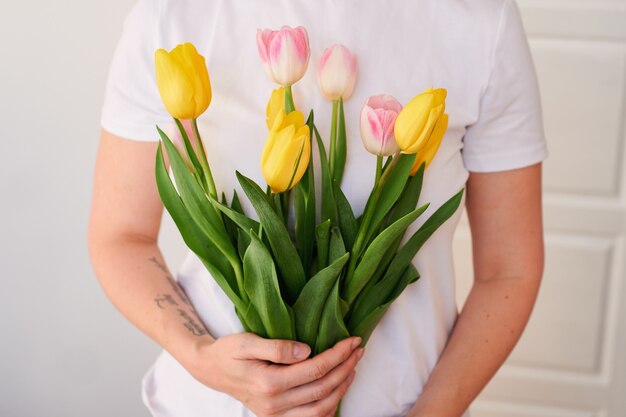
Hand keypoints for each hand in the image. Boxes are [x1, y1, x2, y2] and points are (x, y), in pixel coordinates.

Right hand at [184, 332, 363, 416]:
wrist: (210, 370)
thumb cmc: (228, 351)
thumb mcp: (247, 341)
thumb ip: (276, 347)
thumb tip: (306, 351)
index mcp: (268, 382)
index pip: (315, 369)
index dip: (338, 355)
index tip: (352, 341)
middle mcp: (273, 404)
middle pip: (322, 390)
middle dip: (346, 369)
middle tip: (358, 350)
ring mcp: (274, 415)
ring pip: (320, 409)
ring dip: (342, 389)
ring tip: (353, 368)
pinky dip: (329, 407)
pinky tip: (337, 390)